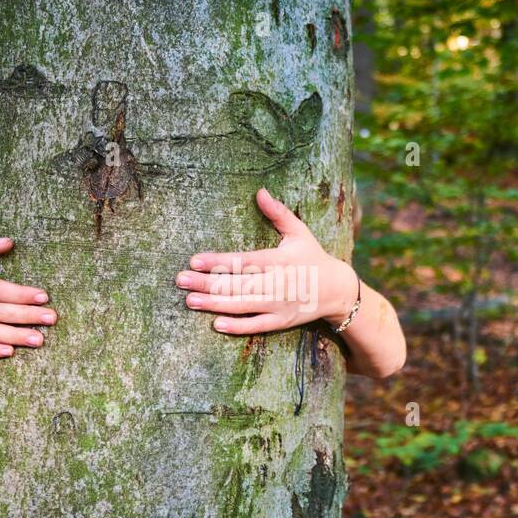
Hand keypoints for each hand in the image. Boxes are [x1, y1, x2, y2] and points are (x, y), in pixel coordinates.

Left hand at [177, 188, 357, 334]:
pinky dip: (237, 326)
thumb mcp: (299, 232)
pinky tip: (216, 324)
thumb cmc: (312, 256)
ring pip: (241, 305)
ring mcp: (278, 305)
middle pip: (236, 284)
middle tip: (180, 280)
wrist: (337, 289)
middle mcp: (277, 284)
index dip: (218, 261)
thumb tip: (259, 191)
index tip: (195, 260)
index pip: (243, 261)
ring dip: (214, 303)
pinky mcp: (281, 322)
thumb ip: (278, 213)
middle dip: (207, 283)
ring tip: (190, 300)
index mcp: (278, 260)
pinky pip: (256, 326)